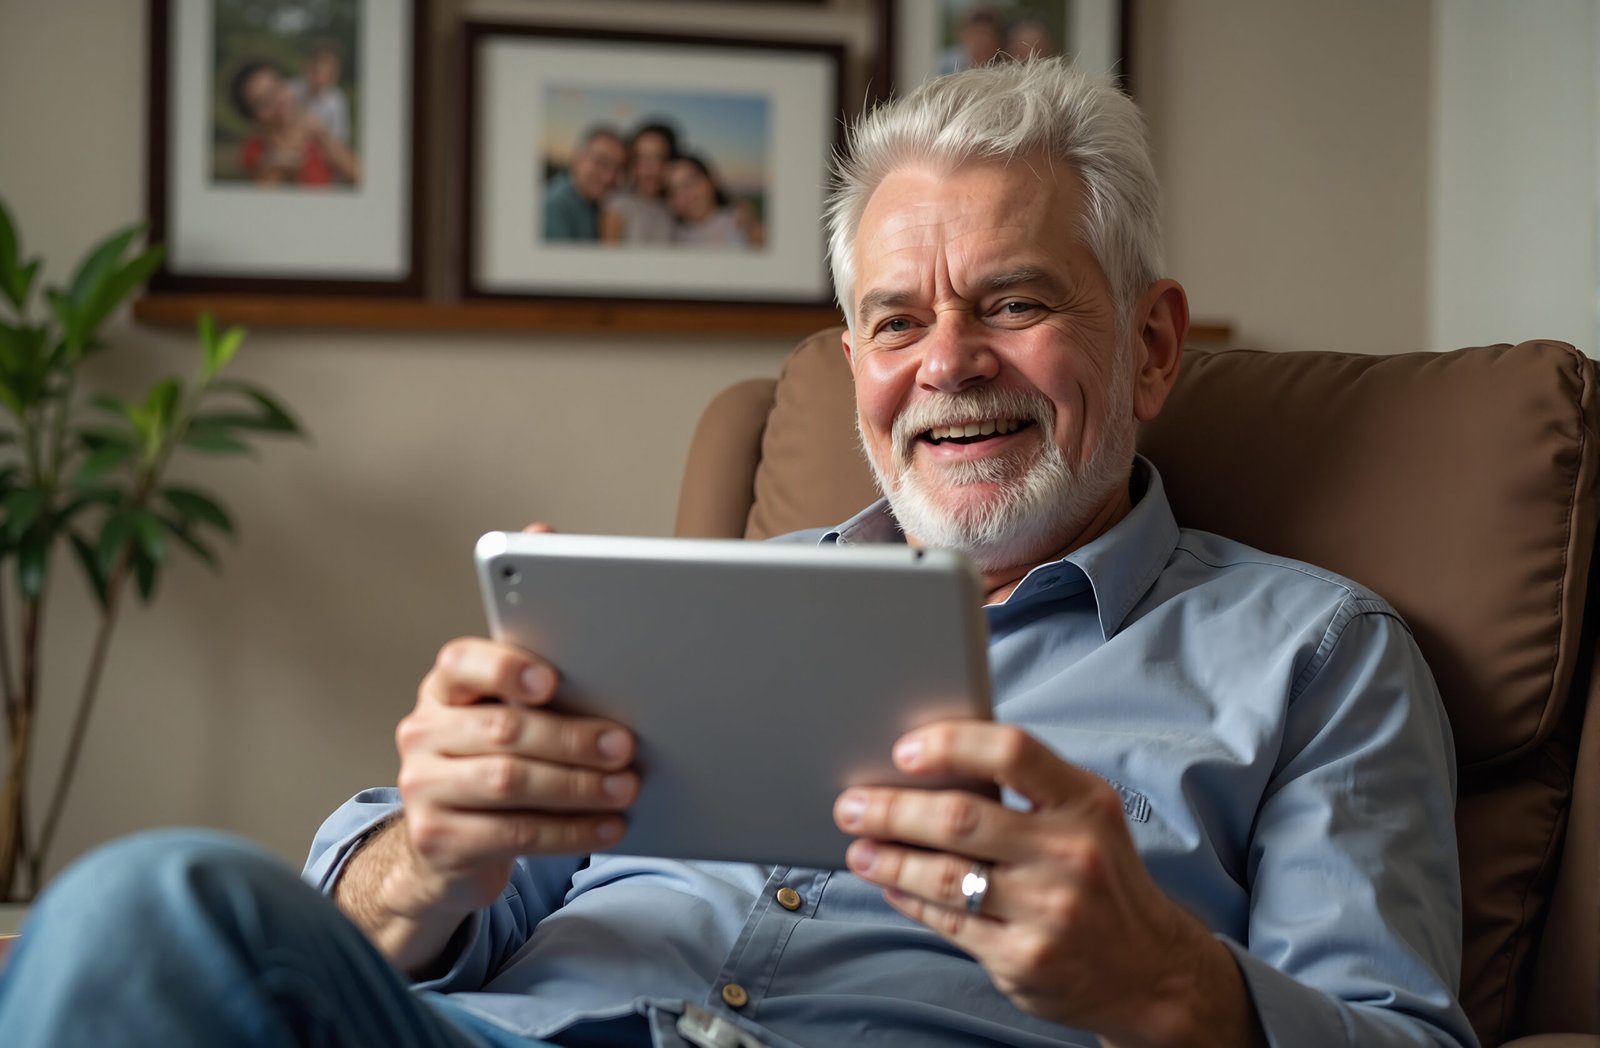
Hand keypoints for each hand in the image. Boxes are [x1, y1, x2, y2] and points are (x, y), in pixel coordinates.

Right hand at [389, 636, 637, 921]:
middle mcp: (422, 733)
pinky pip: (515, 833)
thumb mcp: (501, 732)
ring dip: (578, 786)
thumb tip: (611, 720)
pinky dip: (570, 831)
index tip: (550, 682)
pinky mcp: (437, 838)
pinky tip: (607, 827)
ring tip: (624, 788)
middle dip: (571, 739)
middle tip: (623, 748)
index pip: (461, 663)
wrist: (445, 849)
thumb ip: (537, 711)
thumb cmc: (490, 770)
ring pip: (509, 782)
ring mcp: (421, 788)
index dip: (505, 670)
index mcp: (442, 692)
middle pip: (502, 730)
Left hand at [833, 722, 1262, 1047]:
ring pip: (945, 875)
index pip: (1012, 752)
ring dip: (889, 858)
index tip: (903, 750)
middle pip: (961, 818)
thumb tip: (933, 764)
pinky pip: (949, 921)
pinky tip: (890, 884)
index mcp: (1086, 803)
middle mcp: (1071, 853)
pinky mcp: (1025, 958)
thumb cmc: (1102, 879)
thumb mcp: (1088, 819)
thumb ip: (1028, 790)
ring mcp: (1049, 910)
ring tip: (859, 847)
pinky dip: (909, 898)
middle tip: (851, 804)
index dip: (950, 744)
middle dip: (892, 808)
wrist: (1153, 972)